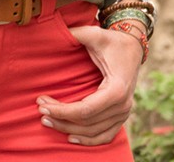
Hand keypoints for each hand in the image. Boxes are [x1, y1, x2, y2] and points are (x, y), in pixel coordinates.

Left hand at [36, 24, 142, 145]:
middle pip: (87, 123)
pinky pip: (106, 135)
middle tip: (40, 110)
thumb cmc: (112, 41)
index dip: (62, 111)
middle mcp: (123, 105)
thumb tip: (53, 33)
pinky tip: (70, 137)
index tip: (42, 104)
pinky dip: (89, 140)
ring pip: (93, 132)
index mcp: (117, 89)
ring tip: (47, 120)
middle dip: (61, 119)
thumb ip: (75, 33)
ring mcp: (124, 113)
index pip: (85, 110)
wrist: (133, 47)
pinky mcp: (122, 116)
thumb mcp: (94, 33)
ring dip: (69, 129)